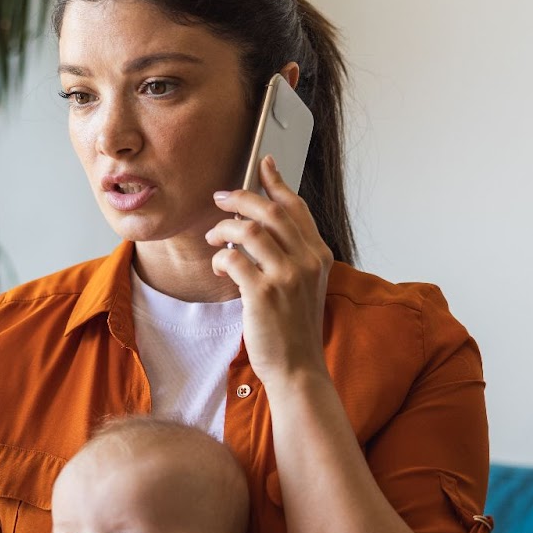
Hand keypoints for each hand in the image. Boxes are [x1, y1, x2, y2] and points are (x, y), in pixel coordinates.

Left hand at [204, 156, 331, 382]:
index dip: (276, 182)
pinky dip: (220, 259)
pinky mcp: (263, 293)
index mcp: (318, 255)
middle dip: (240, 197)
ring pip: (249, 230)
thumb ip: (290, 255)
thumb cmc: (294, 328)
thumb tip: (259, 226)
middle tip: (219, 199)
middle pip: (270, 211)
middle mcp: (307, 261)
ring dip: (224, 229)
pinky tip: (220, 270)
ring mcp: (287, 276)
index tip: (262, 163)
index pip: (296, 207)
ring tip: (214, 239)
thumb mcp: (303, 285)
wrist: (298, 368)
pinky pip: (233, 258)